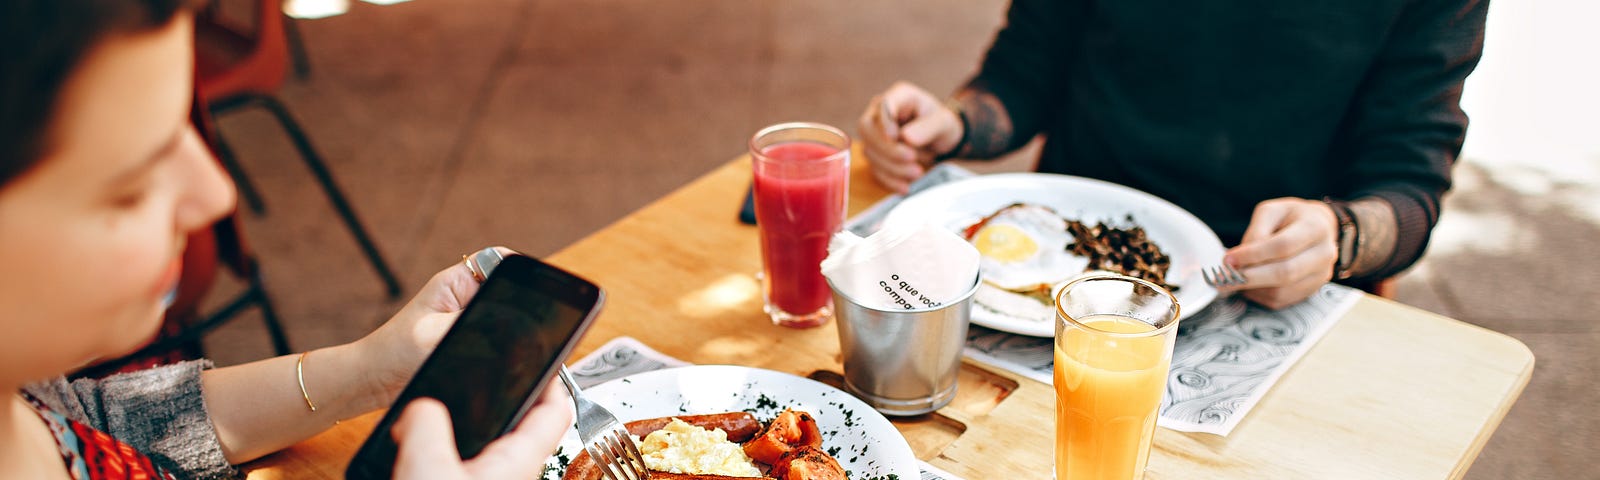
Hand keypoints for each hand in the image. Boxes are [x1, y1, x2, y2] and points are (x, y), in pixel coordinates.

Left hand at [354, 247, 516, 404]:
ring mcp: (468, 318)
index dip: (522, 272)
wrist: (374, 382)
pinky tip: (502, 364)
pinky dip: (504, 351)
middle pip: (510, 290)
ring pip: (507, 318)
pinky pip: (498, 340)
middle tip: (531, 327)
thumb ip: (477, 323)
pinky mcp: (468, 340)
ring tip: (510, 348)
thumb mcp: (438, 335)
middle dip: (523, 307)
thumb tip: (513, 321)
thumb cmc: (394, 354)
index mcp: (457, 283)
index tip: (542, 289)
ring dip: (513, 333)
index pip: (501, 261)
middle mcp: (465, 296)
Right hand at [392, 386, 572, 478]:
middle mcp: (511, 476)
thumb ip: (426, 425)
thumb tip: (424, 405)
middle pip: (520, 424)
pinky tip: (413, 447)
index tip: (540, 351)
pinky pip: (462, 465)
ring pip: (488, 446)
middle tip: (481, 373)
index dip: (551, 377)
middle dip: (499, 398)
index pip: (555, 410)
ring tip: (440, 406)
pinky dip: (442, 451)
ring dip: (464, 426)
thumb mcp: (425, 468)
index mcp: (518, 462)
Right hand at [855, 81, 964, 193]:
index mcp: (898, 96)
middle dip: (888, 148)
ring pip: (870, 151)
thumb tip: (907, 138)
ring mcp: (875, 134)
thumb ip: (928, 127)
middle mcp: (880, 113)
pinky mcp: (876, 155)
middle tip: (912, 158)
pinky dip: (890, 179)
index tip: (895, 136)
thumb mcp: (943, 122)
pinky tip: (905, 186)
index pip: (883, 104)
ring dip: (892, 166)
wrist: (941, 139)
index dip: (885, 121)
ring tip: (917, 172)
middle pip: (867, 129)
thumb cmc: (941, 124)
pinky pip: (875, 169)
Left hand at [1224, 198, 1338, 308]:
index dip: (1253, 255)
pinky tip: (1249, 285)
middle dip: (1250, 277)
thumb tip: (1239, 260)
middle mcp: (1324, 253)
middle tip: (1224, 278)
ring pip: (1281, 291)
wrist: (1318, 227)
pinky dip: (1259, 296)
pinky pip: (1281, 301)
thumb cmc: (1290, 218)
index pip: (1283, 246)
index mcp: (1315, 228)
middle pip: (1285, 273)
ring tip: (1235, 279)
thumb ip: (1256, 232)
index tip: (1228, 260)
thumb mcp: (1271, 212)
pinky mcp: (1312, 290)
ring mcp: (1321, 275)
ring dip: (1252, 288)